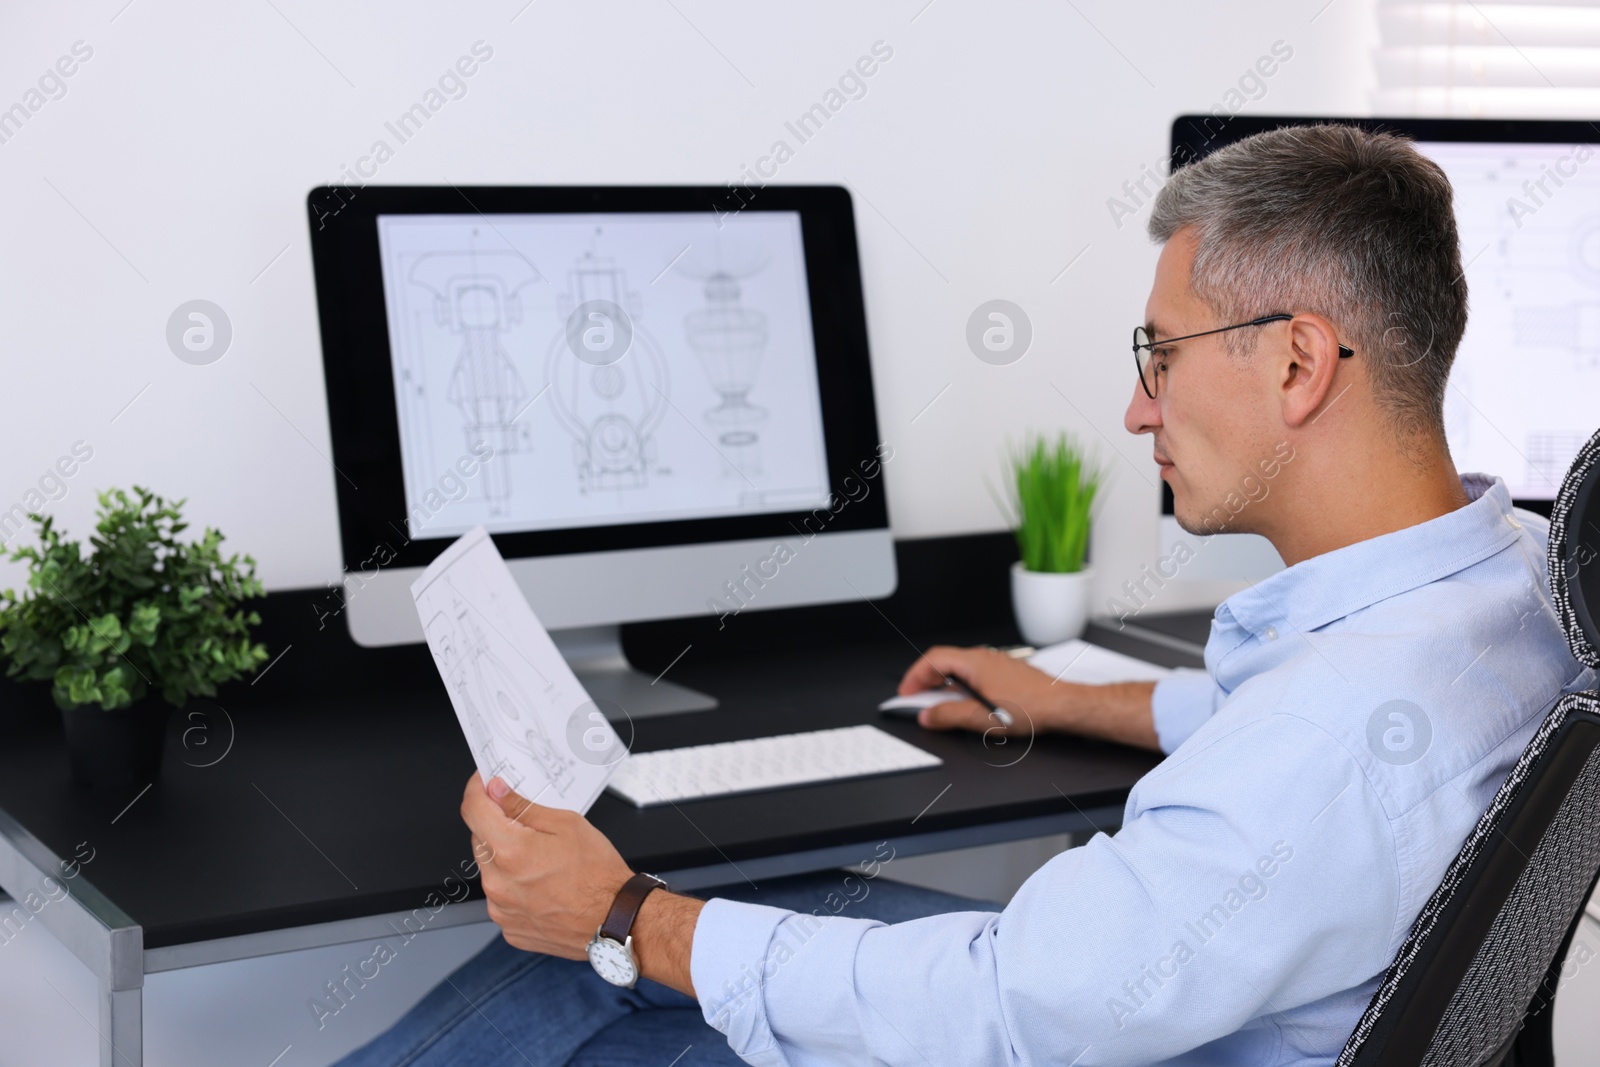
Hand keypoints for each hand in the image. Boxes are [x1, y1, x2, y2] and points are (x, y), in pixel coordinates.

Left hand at [460, 772, 633, 958]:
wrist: (615, 918)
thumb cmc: (597, 874)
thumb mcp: (566, 824)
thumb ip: (523, 806)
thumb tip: (497, 793)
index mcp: (511, 852)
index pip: (473, 811)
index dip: (476, 790)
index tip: (483, 784)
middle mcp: (498, 883)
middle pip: (480, 840)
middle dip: (497, 828)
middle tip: (530, 828)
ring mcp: (501, 910)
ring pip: (490, 871)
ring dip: (505, 860)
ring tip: (542, 863)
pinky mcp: (509, 928)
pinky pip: (501, 898)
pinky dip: (514, 887)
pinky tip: (541, 885)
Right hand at [897, 645, 1063, 738]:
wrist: (1061, 706)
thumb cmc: (1030, 707)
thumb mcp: (980, 718)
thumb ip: (948, 716)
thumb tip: (928, 716)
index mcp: (973, 662)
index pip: (932, 660)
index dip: (914, 676)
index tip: (906, 692)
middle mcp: (984, 657)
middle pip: (945, 662)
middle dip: (926, 679)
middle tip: (917, 698)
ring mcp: (996, 663)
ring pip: (960, 667)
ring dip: (944, 683)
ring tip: (939, 702)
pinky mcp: (1006, 673)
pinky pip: (975, 673)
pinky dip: (961, 685)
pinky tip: (966, 702)